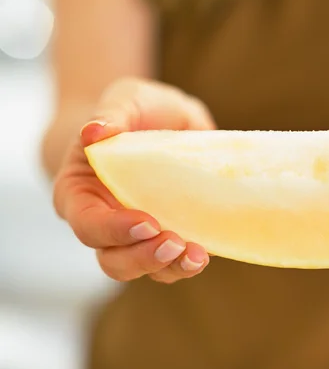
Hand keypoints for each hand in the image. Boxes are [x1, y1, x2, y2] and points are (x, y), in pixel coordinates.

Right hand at [53, 78, 214, 283]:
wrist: (161, 119)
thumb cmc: (134, 110)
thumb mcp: (125, 100)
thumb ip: (111, 114)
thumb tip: (94, 132)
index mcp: (81, 192)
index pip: (88, 223)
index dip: (113, 230)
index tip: (147, 222)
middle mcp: (106, 221)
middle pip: (113, 259)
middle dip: (144, 258)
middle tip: (174, 244)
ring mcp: (138, 234)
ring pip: (146, 269)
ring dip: (171, 267)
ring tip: (197, 256)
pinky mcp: (169, 234)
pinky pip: (174, 261)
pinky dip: (189, 261)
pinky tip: (208, 252)